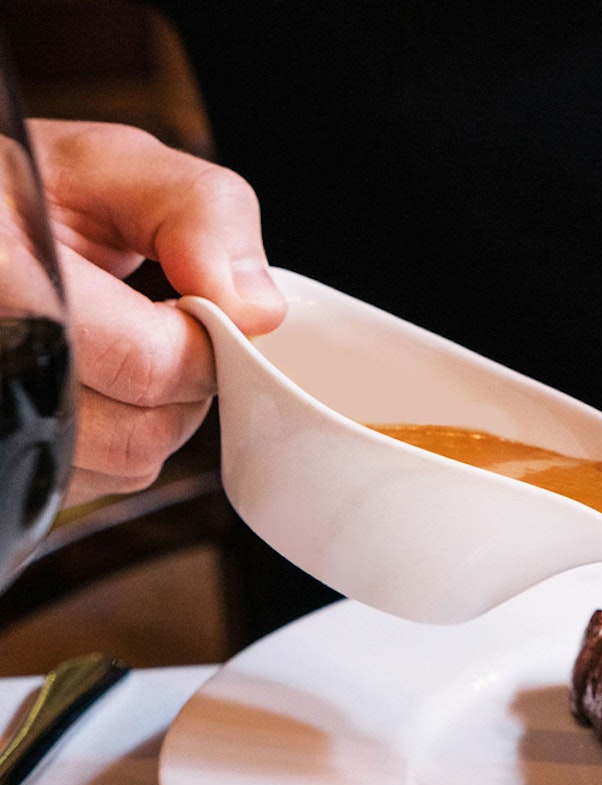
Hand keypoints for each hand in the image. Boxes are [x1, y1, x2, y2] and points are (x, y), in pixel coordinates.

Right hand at [27, 119, 286, 506]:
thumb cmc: (22, 191)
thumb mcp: (108, 165)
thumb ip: (200, 214)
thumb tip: (257, 309)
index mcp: (7, 283)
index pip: (150, 364)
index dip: (203, 342)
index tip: (195, 305)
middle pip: (139, 434)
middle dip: (179, 384)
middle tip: (152, 325)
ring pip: (120, 468)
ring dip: (148, 415)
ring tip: (112, 347)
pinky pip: (85, 484)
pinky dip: (107, 442)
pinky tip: (83, 382)